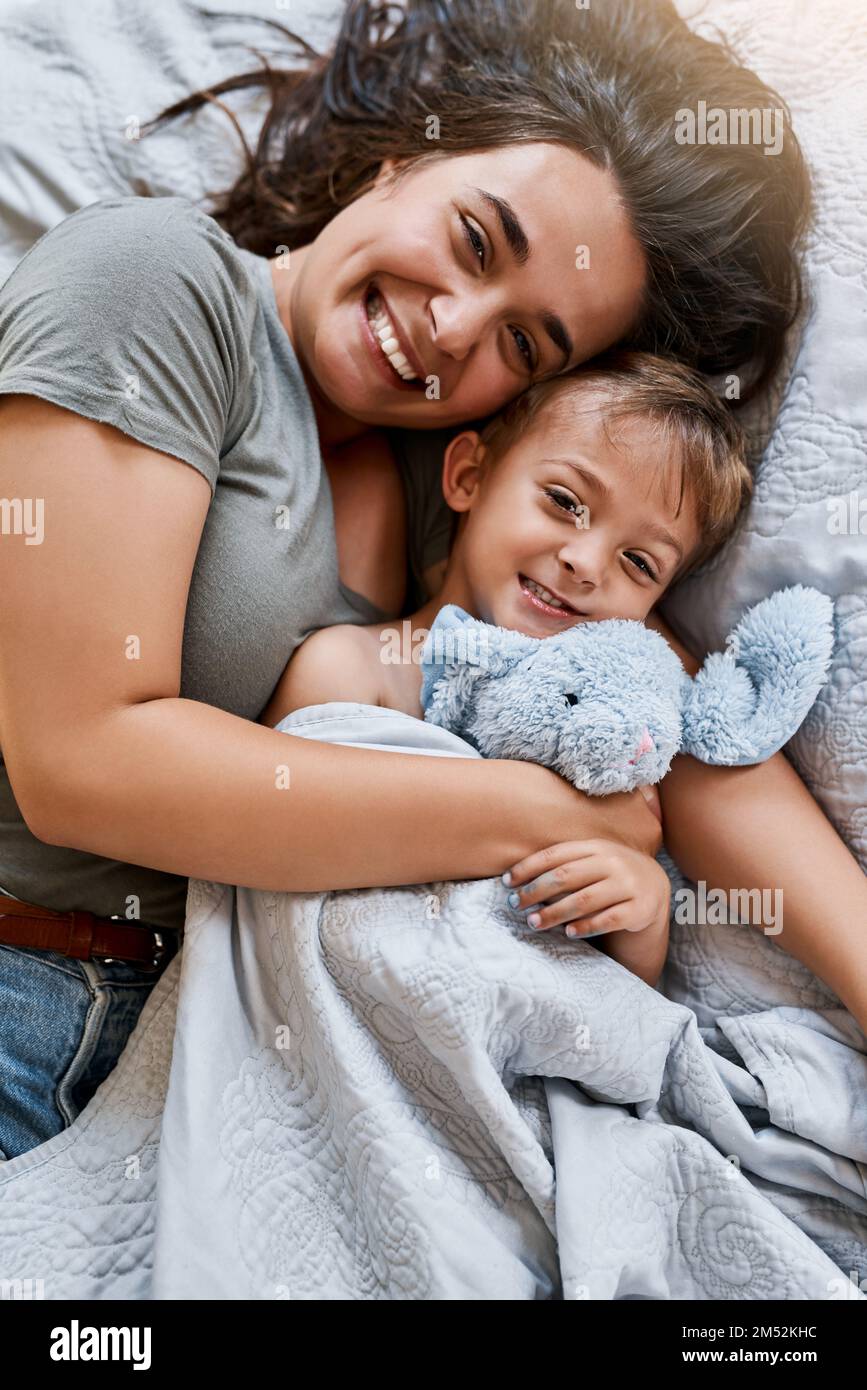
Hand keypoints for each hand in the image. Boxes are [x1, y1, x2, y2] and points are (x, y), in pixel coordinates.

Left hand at [502, 839, 670, 938]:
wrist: (655, 885)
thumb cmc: (611, 873)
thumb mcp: (593, 859)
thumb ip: (565, 863)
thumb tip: (519, 879)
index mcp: (596, 847)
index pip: (556, 854)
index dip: (529, 867)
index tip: (507, 882)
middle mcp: (613, 862)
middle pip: (567, 876)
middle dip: (536, 891)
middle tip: (514, 905)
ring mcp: (628, 885)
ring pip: (585, 900)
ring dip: (555, 912)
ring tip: (533, 922)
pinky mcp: (639, 909)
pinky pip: (608, 919)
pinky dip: (586, 927)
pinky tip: (569, 933)